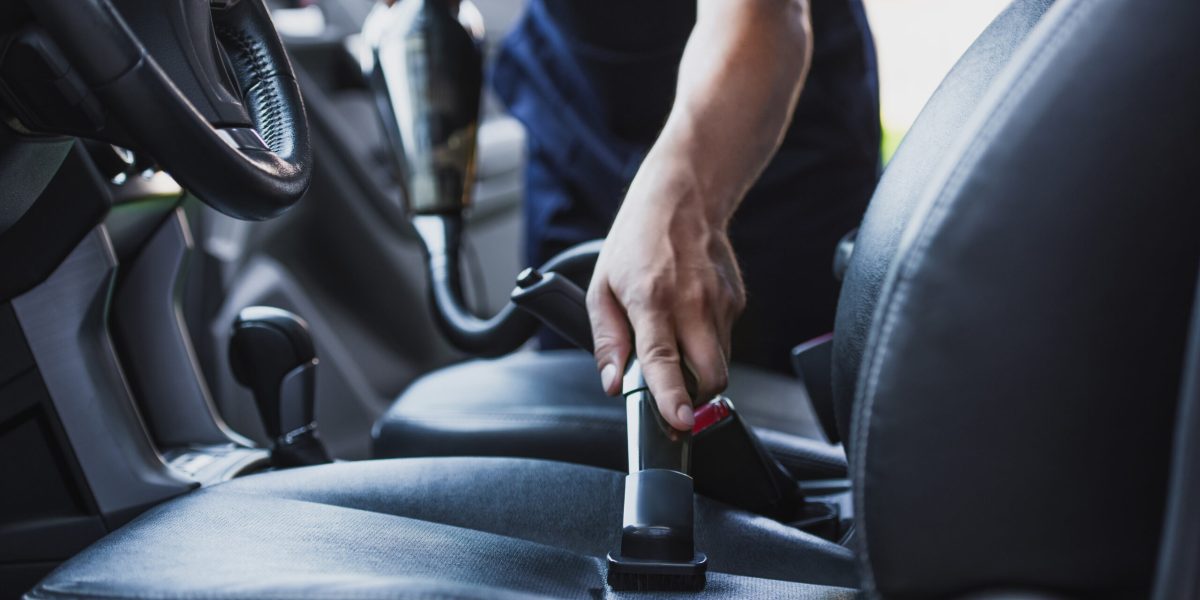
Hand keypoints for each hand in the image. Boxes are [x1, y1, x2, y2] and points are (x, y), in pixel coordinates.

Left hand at [587, 157, 745, 430]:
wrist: (682, 197)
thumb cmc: (636, 241)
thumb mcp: (602, 287)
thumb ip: (607, 340)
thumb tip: (613, 383)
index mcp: (652, 301)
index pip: (665, 361)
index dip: (673, 397)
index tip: (678, 421)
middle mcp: (693, 304)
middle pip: (710, 375)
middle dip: (695, 397)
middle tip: (674, 396)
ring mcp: (720, 302)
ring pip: (720, 362)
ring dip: (699, 367)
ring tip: (675, 340)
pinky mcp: (737, 300)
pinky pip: (725, 339)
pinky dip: (708, 343)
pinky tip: (689, 317)